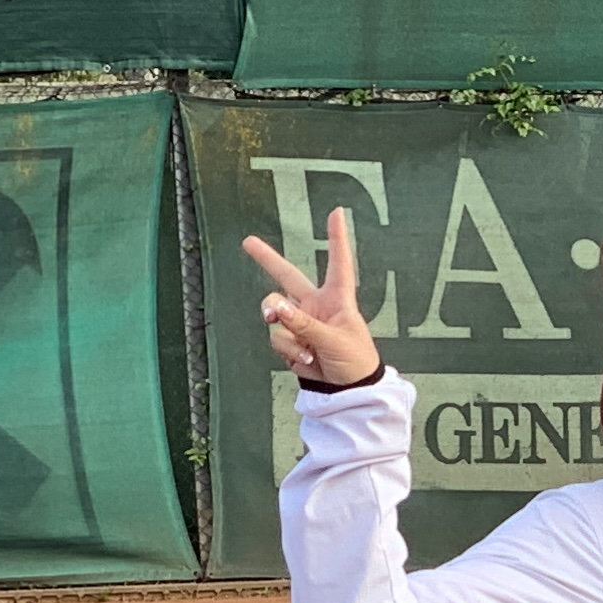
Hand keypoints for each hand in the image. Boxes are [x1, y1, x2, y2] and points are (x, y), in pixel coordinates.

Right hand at [242, 206, 381, 390]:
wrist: (349, 391)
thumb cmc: (355, 361)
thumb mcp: (333, 339)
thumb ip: (303, 322)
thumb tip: (274, 306)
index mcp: (338, 299)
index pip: (338, 263)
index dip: (337, 238)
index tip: (337, 212)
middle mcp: (316, 306)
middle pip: (287, 277)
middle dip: (266, 259)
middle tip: (247, 241)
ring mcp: (301, 322)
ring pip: (276, 314)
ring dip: (289, 333)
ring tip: (309, 349)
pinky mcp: (291, 340)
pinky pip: (278, 337)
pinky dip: (290, 350)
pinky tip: (308, 360)